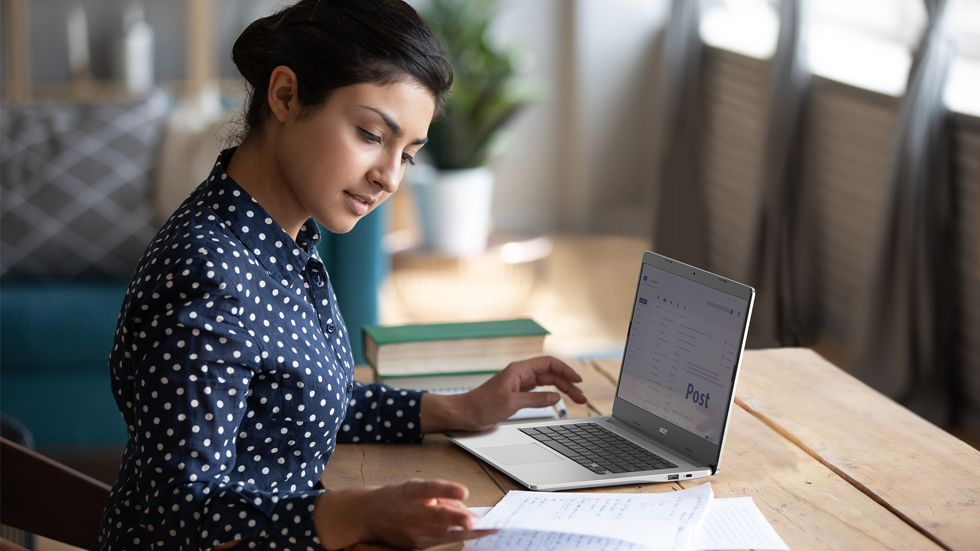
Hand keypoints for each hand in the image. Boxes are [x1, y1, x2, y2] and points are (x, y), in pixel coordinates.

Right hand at [314, 479, 496, 549]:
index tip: (463, 491)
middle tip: (476, 521)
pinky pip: (441, 541)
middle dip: (457, 520)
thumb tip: (468, 510)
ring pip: (443, 533)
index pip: (429, 489)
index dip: (447, 490)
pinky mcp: (415, 545)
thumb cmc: (398, 498)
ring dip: (467, 533)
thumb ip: (442, 495)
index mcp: (410, 491)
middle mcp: (409, 511)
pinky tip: (474, 533)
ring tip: (488, 529)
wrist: (370, 515)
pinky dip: (458, 537)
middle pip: (436, 517)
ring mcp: (412, 531)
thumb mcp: (417, 488)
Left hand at [422, 356, 587, 432]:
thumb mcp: (511, 404)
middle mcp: (520, 375)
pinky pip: (539, 392)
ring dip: (562, 390)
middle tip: (581, 397)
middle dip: (568, 383)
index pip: (548, 364)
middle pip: (550, 374)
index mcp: (518, 370)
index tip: (578, 380)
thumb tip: (556, 396)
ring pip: (546, 383)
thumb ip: (535, 400)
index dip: (565, 370)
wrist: (465, 414)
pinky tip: (559, 401)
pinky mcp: (517, 395)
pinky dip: (551, 396)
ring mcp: (519, 384)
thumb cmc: (481, 406)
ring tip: (576, 400)